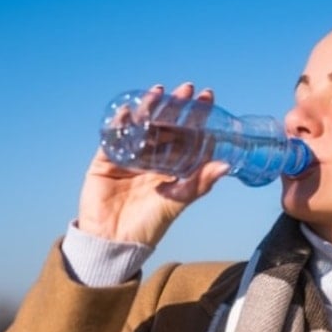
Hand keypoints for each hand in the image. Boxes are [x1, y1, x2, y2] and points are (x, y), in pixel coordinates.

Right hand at [76, 83, 229, 245]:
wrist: (112, 243)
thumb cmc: (148, 226)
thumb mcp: (177, 203)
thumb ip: (198, 183)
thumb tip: (225, 165)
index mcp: (172, 167)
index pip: (187, 135)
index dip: (196, 117)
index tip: (207, 98)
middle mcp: (152, 158)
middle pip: (165, 126)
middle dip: (176, 107)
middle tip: (187, 89)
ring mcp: (129, 157)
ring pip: (142, 126)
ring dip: (150, 108)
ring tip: (160, 91)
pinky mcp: (107, 160)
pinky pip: (114, 137)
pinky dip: (121, 123)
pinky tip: (130, 110)